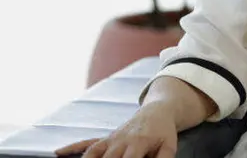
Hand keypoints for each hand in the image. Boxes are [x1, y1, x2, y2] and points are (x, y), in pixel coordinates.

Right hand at [55, 102, 177, 157]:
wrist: (157, 111)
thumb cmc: (163, 132)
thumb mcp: (169, 145)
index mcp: (138, 142)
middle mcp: (121, 140)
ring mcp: (110, 139)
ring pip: (93, 152)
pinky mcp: (105, 138)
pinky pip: (86, 143)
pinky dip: (72, 147)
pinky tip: (59, 153)